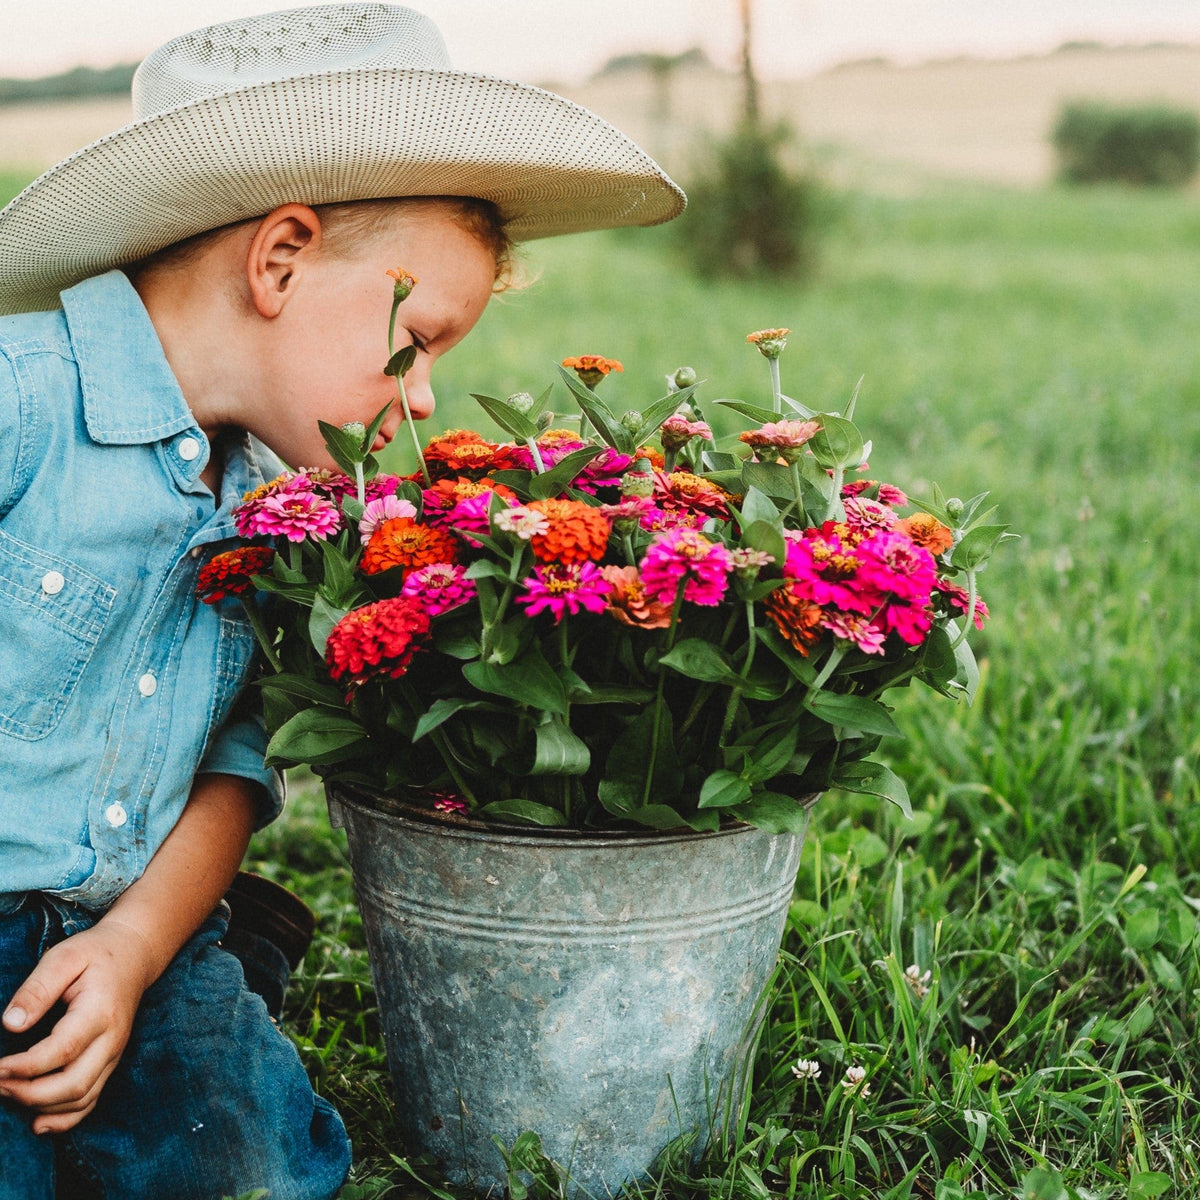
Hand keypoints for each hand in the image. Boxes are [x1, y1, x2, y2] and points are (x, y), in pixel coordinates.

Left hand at [0, 918, 154, 1133]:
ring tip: (7, 1093)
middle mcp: (112, 1039)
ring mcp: (114, 1054)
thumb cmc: (95, 954)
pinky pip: (90, 1101)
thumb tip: (10, 1024)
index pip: (63, 1050)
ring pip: (80, 1100)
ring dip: (40, 1107)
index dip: (25, 1066)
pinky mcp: (109, 1063)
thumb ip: (37, 988)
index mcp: (100, 1011)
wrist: (135, 954)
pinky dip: (63, 1120)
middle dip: (28, 1093)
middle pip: (73, 1085)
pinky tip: (36, 1123)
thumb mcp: (64, 956)